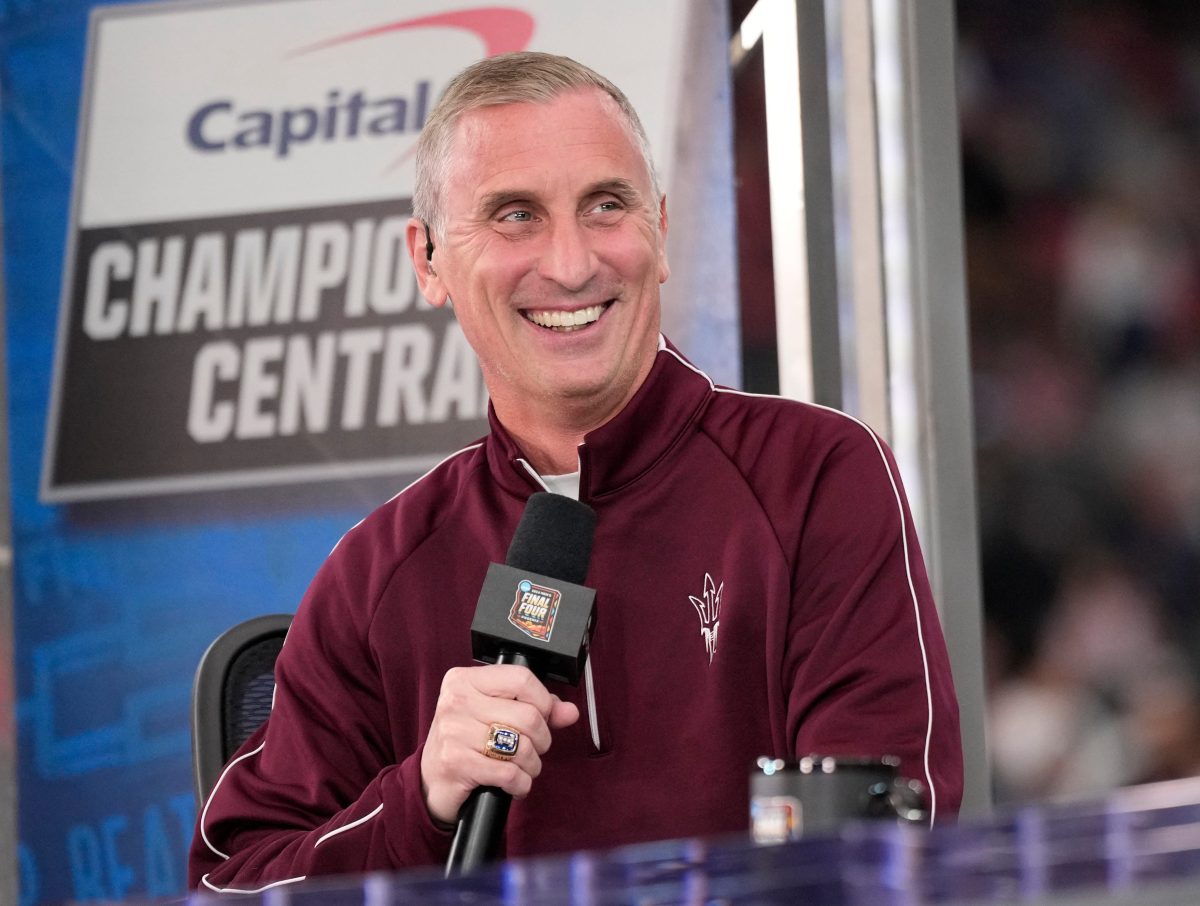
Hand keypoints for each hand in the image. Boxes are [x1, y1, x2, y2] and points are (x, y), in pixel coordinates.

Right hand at [420, 664, 579, 825]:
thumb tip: (569, 711)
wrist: (430, 780)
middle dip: (542, 740)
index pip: (522, 678)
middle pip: (529, 716)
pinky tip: (514, 784)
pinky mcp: (456, 762)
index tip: (541, 716)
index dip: (543, 702)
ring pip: (522, 746)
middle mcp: (456, 700)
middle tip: (533, 748)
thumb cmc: (465, 742)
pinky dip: (521, 784)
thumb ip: (535, 708)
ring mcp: (454, 731)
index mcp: (465, 680)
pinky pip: (509, 773)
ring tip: (523, 767)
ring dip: (532, 764)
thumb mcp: (495, 715)